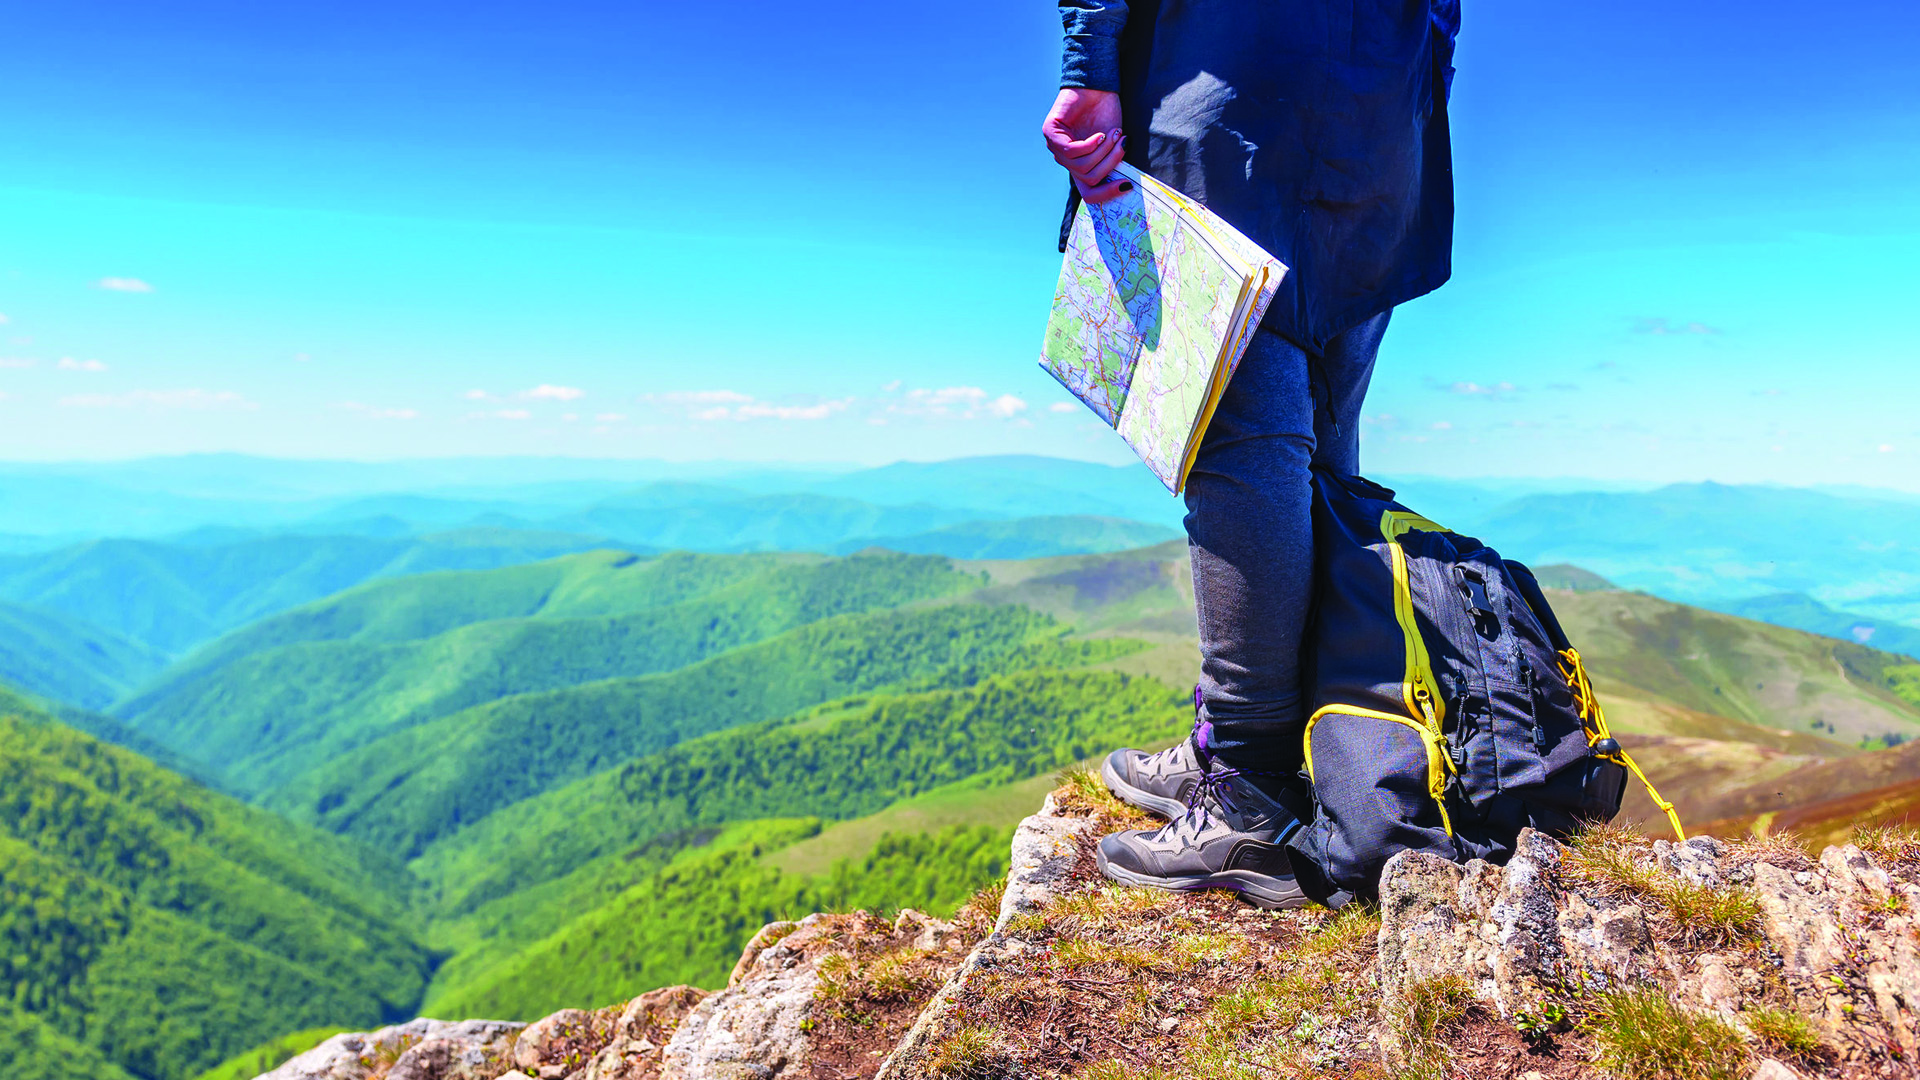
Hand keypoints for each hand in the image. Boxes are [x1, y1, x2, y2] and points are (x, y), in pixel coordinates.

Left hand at [1041, 88, 1129, 203]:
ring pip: (1082, 167)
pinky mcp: (1050, 134)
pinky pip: (1072, 152)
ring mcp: (1056, 148)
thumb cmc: (1107, 114)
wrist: (1098, 88)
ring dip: (1103, 150)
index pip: (1088, 193)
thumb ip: (1112, 163)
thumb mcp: (1114, 144)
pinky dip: (1090, 144)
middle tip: (1123, 142)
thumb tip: (1124, 186)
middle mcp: (1066, 161)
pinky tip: (1099, 134)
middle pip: (1089, 179)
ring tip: (1113, 133)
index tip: (1128, 184)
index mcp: (1081, 166)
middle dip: (1111, 162)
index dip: (1107, 194)